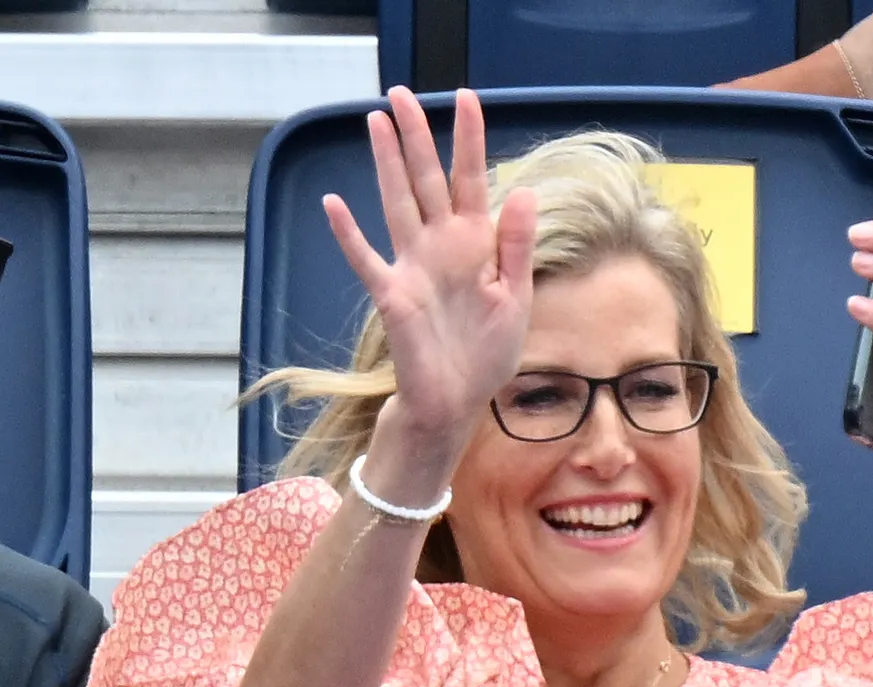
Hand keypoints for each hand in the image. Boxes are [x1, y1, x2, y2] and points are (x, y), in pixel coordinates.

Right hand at [320, 87, 535, 460]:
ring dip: (387, 164)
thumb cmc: (489, 349)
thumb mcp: (516, 297)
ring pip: (396, 202)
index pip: (472, 181)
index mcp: (476, 244)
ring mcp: (412, 266)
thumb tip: (524, 192)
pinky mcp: (392, 294)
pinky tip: (335, 204)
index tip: (468, 98)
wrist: (459, 396)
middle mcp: (441, 246)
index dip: (469, 141)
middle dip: (417, 137)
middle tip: (401, 92)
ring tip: (376, 121)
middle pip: (426, 180)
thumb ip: (516, 245)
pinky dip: (349, 234)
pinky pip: (366, 259)